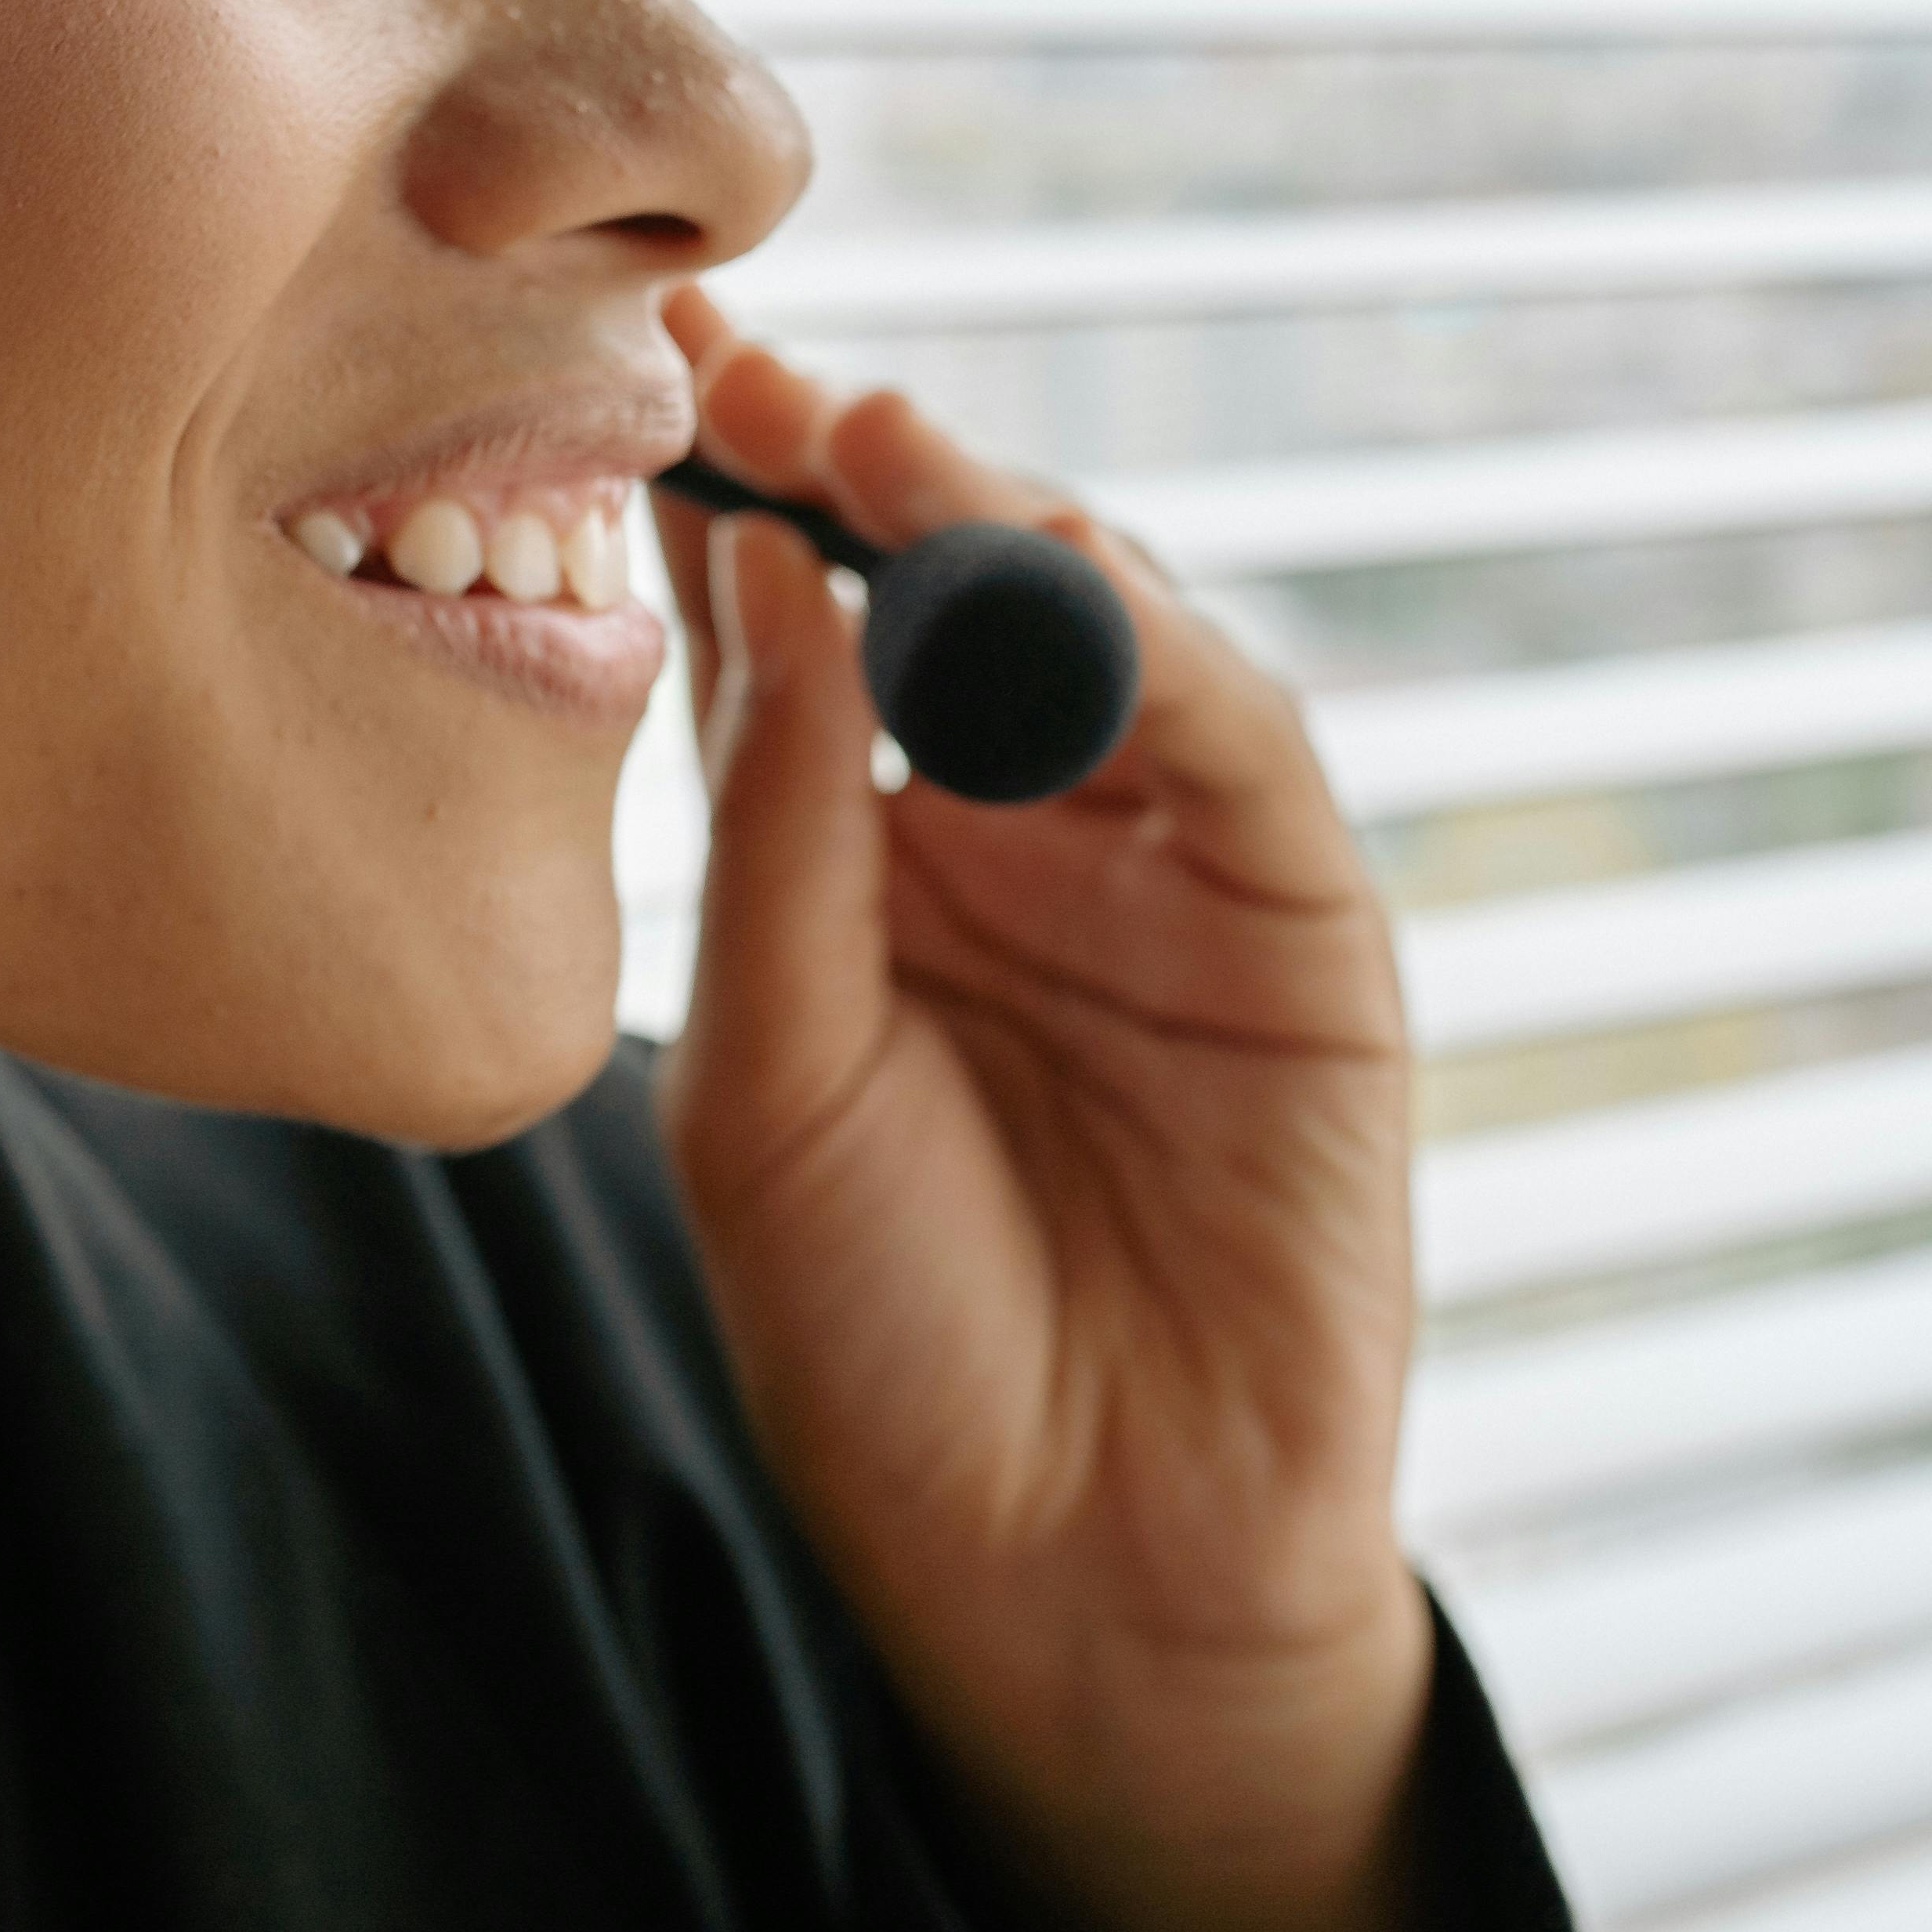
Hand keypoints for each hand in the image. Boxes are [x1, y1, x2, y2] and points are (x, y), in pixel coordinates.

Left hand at [648, 289, 1449, 1931]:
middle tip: (739, 358)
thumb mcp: (768, 1086)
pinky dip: (1157, 653)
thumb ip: (775, 841)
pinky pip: (1240, 752)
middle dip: (846, 465)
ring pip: (1094, 633)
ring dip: (993, 523)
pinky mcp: (1305, 928)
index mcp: (857, 867)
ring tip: (869, 438)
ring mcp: (1165, 869)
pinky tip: (1051, 582)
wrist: (1077, 1573)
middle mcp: (1009, 834)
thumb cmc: (896, 1348)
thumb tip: (768, 578)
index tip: (626, 365)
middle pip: (938, 592)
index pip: (787, 634)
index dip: (719, 499)